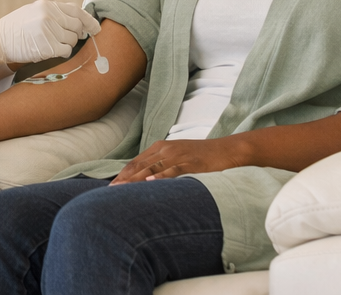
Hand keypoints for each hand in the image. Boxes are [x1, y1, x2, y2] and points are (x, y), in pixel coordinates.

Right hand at [0, 0, 100, 73]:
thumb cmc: (15, 28)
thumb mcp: (33, 12)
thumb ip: (54, 13)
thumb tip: (77, 18)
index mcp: (47, 5)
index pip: (76, 10)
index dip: (89, 20)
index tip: (96, 28)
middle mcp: (49, 15)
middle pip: (77, 26)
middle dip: (77, 34)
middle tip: (71, 38)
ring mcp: (48, 31)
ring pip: (72, 40)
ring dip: (66, 44)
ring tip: (51, 43)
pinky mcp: (47, 46)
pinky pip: (65, 50)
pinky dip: (61, 52)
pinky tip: (49, 50)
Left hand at [110, 135, 249, 183]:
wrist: (230, 150)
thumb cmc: (203, 157)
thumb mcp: (179, 158)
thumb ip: (162, 166)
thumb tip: (146, 181)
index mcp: (162, 148)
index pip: (136, 162)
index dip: (123, 174)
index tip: (111, 186)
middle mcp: (167, 150)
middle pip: (140, 165)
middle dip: (124, 178)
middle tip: (110, 192)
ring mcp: (180, 156)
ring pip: (153, 168)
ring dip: (137, 179)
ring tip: (122, 189)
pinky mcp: (193, 163)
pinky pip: (175, 170)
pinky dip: (162, 175)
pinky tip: (152, 181)